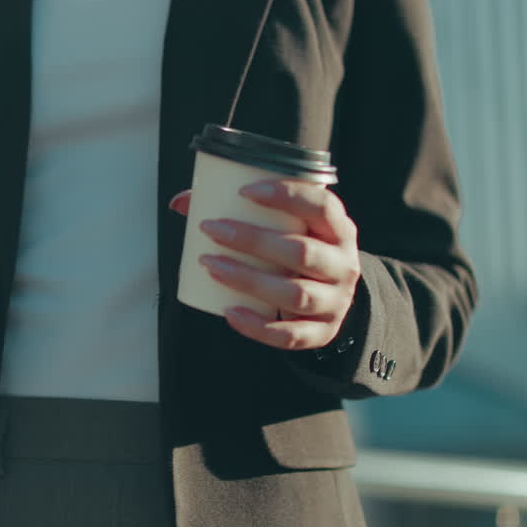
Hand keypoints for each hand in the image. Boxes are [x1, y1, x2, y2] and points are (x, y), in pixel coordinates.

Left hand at [168, 181, 360, 349]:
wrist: (332, 298)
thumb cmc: (301, 251)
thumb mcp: (290, 228)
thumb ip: (242, 210)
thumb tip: (181, 202)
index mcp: (339, 229)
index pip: (321, 205)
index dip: (286, 195)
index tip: (244, 191)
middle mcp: (344, 265)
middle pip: (301, 252)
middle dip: (253, 240)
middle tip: (212, 230)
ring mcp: (336, 301)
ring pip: (295, 294)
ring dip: (249, 280)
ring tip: (212, 266)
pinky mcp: (323, 332)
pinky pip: (291, 335)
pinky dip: (257, 326)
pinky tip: (229, 312)